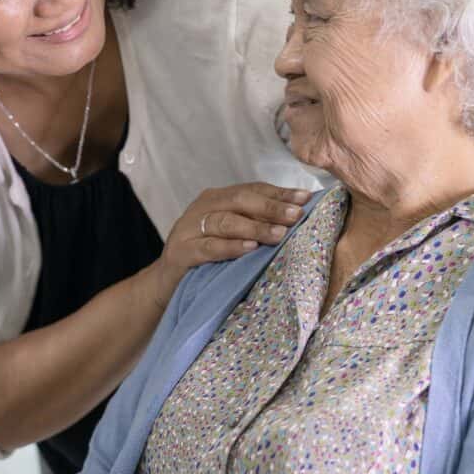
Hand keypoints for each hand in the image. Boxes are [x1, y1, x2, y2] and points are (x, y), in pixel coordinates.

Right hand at [145, 182, 312, 305]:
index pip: (252, 190)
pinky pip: (208, 247)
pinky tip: (249, 248)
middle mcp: (203, 208)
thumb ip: (255, 223)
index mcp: (217, 199)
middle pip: (240, 201)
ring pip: (225, 222)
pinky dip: (230, 247)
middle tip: (297, 215)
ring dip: (255, 227)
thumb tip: (297, 216)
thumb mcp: (232, 235)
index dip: (279, 193)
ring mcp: (189, 229)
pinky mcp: (181, 252)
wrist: (166, 283)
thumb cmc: (207, 257)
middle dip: (271, 207)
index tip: (306, 198)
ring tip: (279, 234)